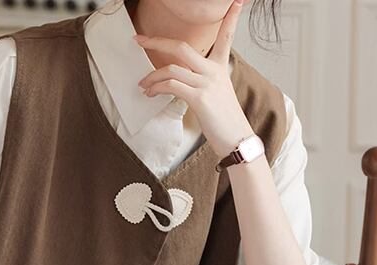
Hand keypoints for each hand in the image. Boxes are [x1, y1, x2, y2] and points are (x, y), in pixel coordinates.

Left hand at [135, 0, 253, 158]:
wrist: (236, 139)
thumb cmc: (224, 120)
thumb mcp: (217, 94)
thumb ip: (202, 82)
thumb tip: (178, 82)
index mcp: (221, 67)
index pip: (226, 36)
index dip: (231, 18)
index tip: (236, 1)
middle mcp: (214, 71)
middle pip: (182, 47)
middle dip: (157, 42)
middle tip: (139, 40)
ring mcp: (207, 83)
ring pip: (171, 68)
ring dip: (151, 76)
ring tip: (143, 85)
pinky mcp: (200, 97)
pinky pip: (171, 85)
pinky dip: (156, 88)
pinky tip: (151, 94)